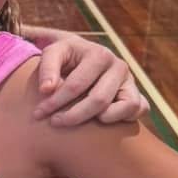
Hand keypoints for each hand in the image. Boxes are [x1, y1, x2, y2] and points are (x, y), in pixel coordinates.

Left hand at [25, 28, 147, 127]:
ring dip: (101, 119)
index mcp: (99, 54)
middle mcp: (119, 66)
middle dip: (73, 116)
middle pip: (99, 100)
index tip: (38, 113)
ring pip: (125, 107)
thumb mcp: (53, 53)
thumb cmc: (66, 57)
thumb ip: (47, 67)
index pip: (76, 85)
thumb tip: (47, 90)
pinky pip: (139, 110)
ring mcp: (131, 82)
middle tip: (54, 122)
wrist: (83, 56)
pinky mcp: (137, 95)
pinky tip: (101, 122)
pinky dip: (124, 118)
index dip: (55, 102)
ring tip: (80, 124)